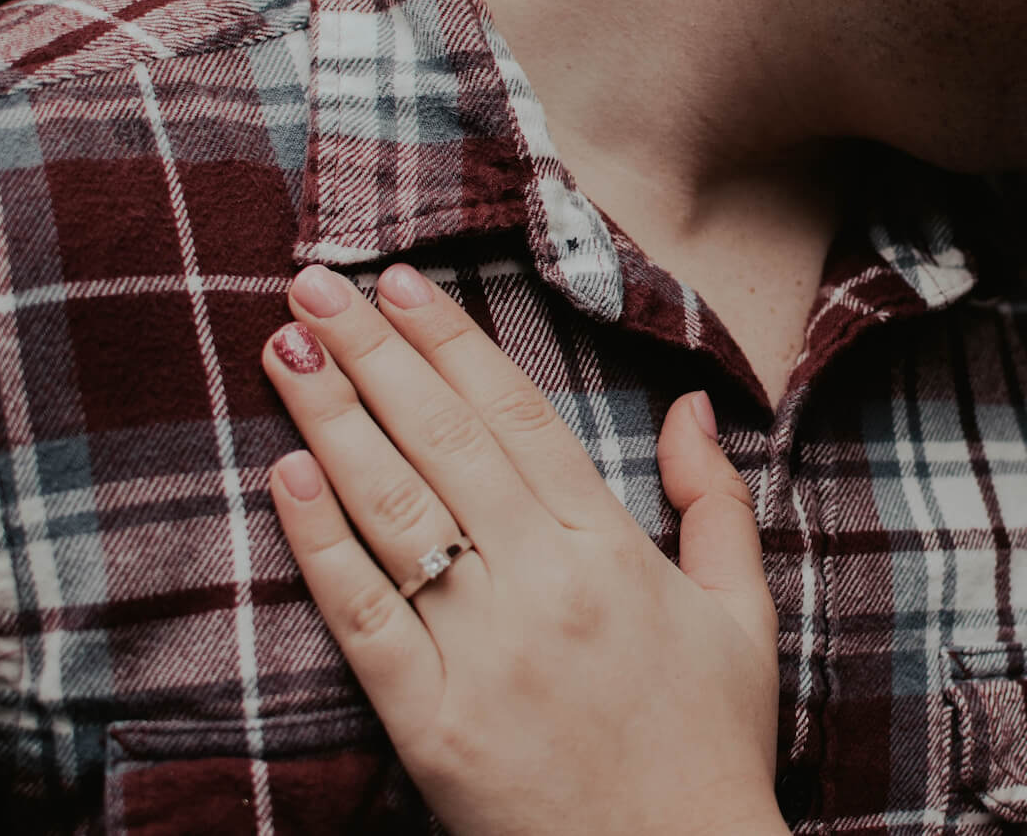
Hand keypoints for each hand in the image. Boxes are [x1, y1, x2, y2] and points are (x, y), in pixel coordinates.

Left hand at [260, 263, 785, 835]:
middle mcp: (545, 588)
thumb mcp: (741, 614)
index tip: (403, 283)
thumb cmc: (711, 743)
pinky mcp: (430, 723)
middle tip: (315, 284)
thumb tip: (688, 406)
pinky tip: (285, 475)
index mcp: (614, 552)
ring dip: (331, 422)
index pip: (519, 419)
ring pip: (395, 512)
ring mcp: (482, 654)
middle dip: (374, 354)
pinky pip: (363, 617)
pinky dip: (321, 543)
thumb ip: (714, 501)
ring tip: (285, 347)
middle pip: (444, 444)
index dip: (454, 343)